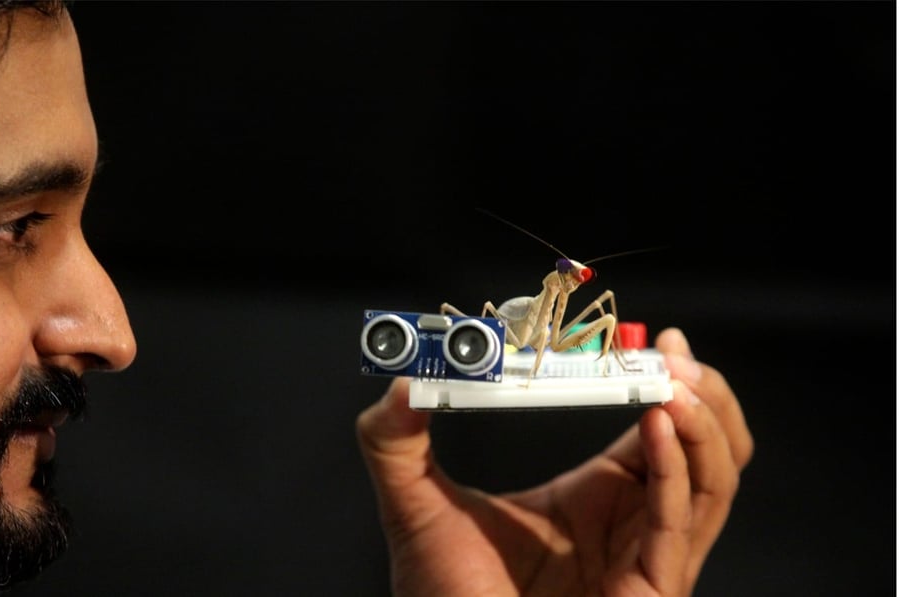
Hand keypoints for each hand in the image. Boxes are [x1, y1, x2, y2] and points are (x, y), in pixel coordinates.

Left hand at [356, 327, 752, 595]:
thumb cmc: (442, 596)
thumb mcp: (416, 504)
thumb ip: (395, 442)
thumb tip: (398, 381)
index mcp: (596, 496)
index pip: (655, 428)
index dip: (660, 380)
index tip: (651, 337)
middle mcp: (630, 522)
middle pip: (704, 450)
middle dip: (701, 393)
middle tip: (674, 351)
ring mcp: (645, 557)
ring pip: (711, 483)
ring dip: (701, 424)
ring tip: (674, 380)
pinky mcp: (648, 590)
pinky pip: (676, 523)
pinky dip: (675, 469)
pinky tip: (657, 422)